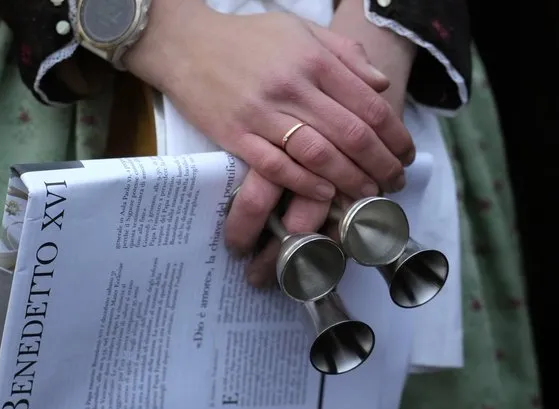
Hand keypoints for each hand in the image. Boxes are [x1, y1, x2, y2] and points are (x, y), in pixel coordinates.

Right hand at [128, 6, 413, 198]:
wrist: (186, 45)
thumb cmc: (246, 38)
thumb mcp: (299, 30)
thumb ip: (343, 54)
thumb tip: (380, 84)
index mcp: (313, 60)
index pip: (368, 104)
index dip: (395, 135)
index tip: (406, 154)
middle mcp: (292, 87)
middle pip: (351, 134)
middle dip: (381, 164)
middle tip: (395, 182)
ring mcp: (262, 113)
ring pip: (319, 154)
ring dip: (350, 180)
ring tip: (368, 194)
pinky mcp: (235, 135)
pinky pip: (276, 166)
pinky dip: (304, 184)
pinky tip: (325, 194)